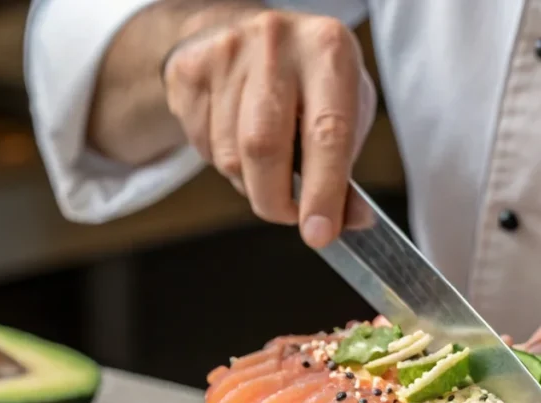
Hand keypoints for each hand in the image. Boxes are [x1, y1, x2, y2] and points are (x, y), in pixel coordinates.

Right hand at [162, 7, 372, 246]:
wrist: (245, 32)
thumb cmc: (309, 83)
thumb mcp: (345, 110)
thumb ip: (346, 168)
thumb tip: (352, 221)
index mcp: (328, 50)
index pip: (327, 133)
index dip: (322, 192)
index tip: (319, 233)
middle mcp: (277, 44)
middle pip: (264, 147)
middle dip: (275, 200)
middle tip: (289, 215)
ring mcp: (227, 53)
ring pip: (231, 156)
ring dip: (250, 183)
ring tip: (266, 164)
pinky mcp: (189, 70)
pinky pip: (202, 147)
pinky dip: (224, 163)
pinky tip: (236, 138)